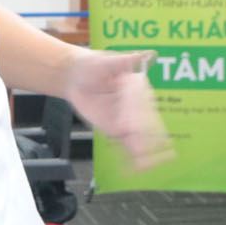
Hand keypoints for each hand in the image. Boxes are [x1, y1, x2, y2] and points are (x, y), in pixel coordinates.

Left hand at [64, 48, 171, 170]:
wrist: (76, 76)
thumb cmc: (93, 65)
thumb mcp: (107, 61)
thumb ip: (126, 61)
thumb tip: (149, 53)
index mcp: (138, 89)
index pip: (140, 104)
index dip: (136, 116)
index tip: (129, 126)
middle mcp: (137, 107)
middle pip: (143, 124)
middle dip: (143, 139)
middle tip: (141, 151)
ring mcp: (127, 120)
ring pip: (138, 138)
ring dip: (142, 153)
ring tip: (145, 166)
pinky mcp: (117, 130)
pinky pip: (125, 145)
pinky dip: (130, 158)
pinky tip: (134, 171)